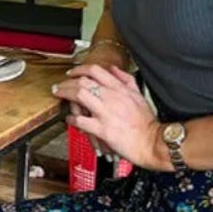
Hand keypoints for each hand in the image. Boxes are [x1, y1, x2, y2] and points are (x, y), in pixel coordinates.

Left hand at [52, 63, 166, 171]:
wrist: (153, 142)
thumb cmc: (146, 122)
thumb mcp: (139, 95)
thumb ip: (125, 80)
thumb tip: (113, 69)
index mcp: (120, 89)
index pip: (95, 70)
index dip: (79, 69)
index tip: (72, 73)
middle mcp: (112, 97)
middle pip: (83, 81)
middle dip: (67, 82)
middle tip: (59, 86)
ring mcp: (106, 113)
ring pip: (79, 95)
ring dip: (65, 94)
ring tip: (60, 96)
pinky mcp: (102, 129)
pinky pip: (81, 120)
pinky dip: (71, 118)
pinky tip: (69, 119)